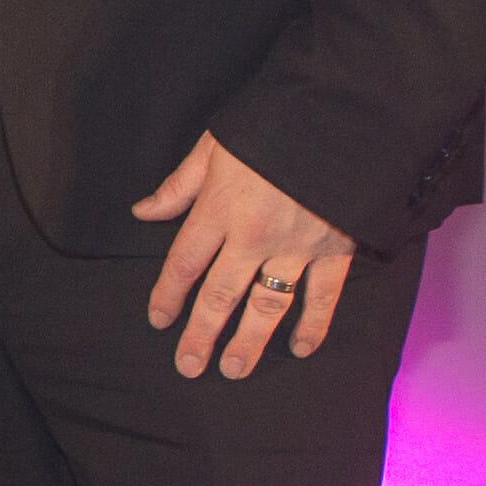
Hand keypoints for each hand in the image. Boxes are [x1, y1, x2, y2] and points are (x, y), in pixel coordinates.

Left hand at [134, 134, 356, 376]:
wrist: (342, 116)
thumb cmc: (274, 124)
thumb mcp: (215, 145)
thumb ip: (180, 185)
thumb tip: (143, 212)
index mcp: (219, 210)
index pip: (184, 264)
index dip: (168, 295)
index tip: (159, 321)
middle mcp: (253, 237)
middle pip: (219, 295)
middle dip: (201, 334)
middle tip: (189, 366)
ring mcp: (296, 247)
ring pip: (267, 305)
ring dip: (248, 341)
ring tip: (233, 369)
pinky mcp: (336, 249)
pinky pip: (323, 296)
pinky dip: (313, 324)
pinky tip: (301, 348)